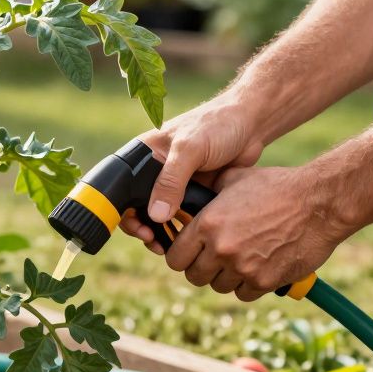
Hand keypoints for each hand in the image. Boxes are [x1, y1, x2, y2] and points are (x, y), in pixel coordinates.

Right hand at [120, 94, 264, 253]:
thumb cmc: (218, 125)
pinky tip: (186, 240)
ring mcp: (174, 184)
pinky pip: (180, 218)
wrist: (251, 125)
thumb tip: (156, 216)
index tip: (140, 228)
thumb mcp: (190, 149)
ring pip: (158, 216)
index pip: (122, 187)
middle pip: (137, 206)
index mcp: (145, 155)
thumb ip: (171, 181)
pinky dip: (180, 231)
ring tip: (167, 246)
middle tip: (153, 240)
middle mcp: (155, 171)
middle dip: (142, 227)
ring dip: (160, 233)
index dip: (125, 211)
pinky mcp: (192, 194)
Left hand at [162, 166, 350, 300]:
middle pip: (194, 277)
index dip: (181, 256)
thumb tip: (191, 198)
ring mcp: (242, 267)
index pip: (175, 258)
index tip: (190, 254)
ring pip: (219, 286)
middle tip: (216, 258)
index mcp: (207, 224)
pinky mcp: (264, 281)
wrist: (320, 202)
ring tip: (242, 259)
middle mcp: (220, 249)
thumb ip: (209, 193)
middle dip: (203, 268)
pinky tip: (259, 266)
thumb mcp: (236, 179)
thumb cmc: (278, 186)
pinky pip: (244, 293)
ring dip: (227, 277)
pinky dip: (249, 284)